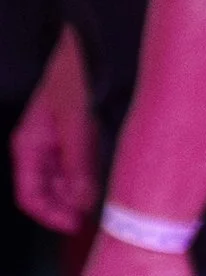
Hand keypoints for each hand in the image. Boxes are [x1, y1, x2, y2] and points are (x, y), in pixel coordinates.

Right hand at [12, 31, 98, 231]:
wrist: (86, 51)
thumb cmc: (74, 79)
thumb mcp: (76, 122)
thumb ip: (78, 162)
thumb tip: (81, 201)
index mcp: (28, 147)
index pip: (30, 197)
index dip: (51, 216)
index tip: (76, 225)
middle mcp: (40, 152)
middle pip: (49, 195)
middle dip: (71, 206)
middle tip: (99, 211)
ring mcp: (57, 148)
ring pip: (67, 186)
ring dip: (84, 194)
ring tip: (106, 190)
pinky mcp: (75, 143)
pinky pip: (80, 171)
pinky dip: (92, 178)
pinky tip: (107, 175)